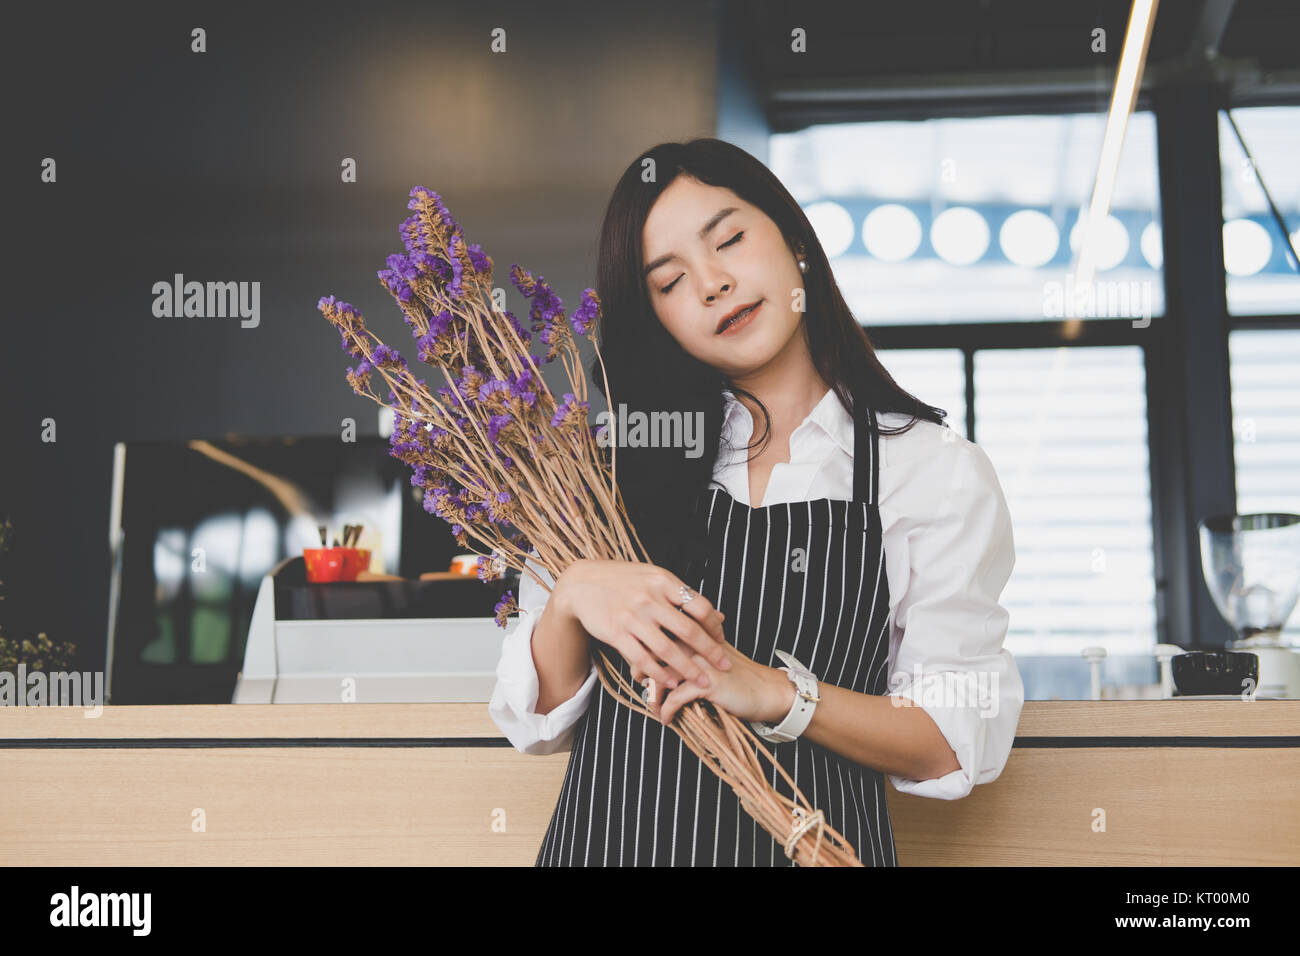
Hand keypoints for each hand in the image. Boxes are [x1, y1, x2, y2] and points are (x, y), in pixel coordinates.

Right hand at [553, 559, 729, 690]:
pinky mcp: (616, 633)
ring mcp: (632, 617)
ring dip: (688, 669)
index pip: (699, 606)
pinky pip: (643, 659)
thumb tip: (718, 616)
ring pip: (667, 650)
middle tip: (725, 666)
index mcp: (663, 581)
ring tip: (702, 682)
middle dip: (711, 652)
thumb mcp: (654, 578)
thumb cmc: (623, 580)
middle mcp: (649, 598)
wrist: (581, 583)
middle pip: (689, 630)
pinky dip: (659, 673)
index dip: (715, 626)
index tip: (722, 640)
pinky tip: (671, 682)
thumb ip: (683, 596)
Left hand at [644, 638, 795, 727]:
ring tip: (654, 708)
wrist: (766, 690)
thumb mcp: (710, 656)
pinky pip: (674, 699)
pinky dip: (667, 711)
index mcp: (693, 632)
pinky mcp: (706, 683)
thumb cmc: (736, 676)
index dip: (642, 656)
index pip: (656, 637)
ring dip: (653, 697)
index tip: (639, 672)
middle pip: (652, 656)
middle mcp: (694, 642)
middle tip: (642, 688)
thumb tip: (654, 662)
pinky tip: (667, 719)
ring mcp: (700, 662)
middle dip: (642, 674)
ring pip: (660, 678)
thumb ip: (686, 651)